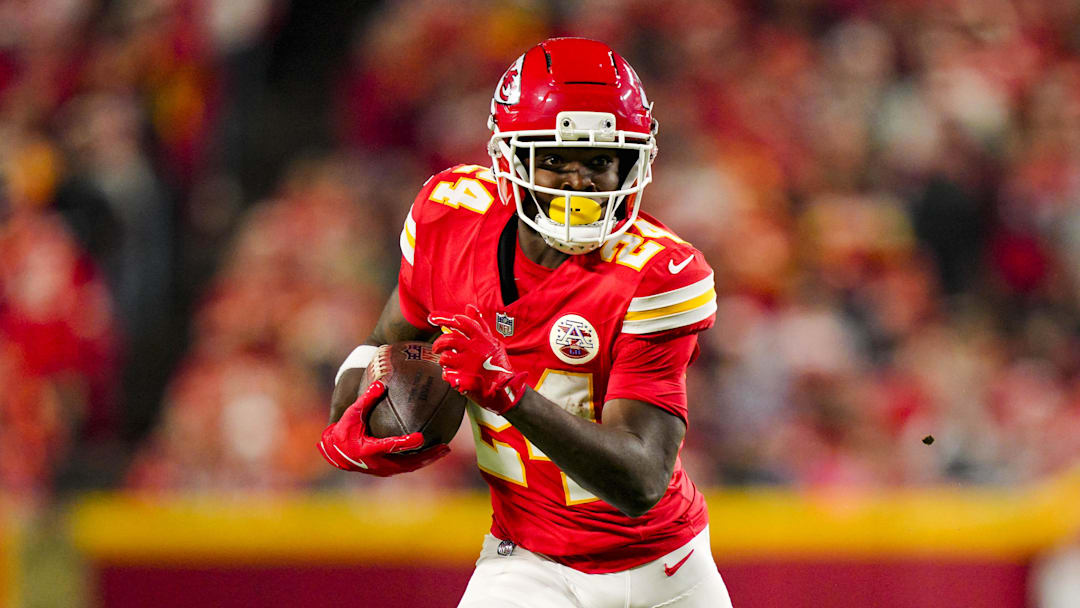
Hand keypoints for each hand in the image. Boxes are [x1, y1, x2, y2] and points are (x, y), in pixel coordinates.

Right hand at [318, 380, 449, 475]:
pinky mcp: (387, 470)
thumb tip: (380, 383)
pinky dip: (421, 459)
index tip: (421, 437)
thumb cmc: (344, 430)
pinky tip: (434, 450)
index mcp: (368, 450)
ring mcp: (383, 469)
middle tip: (445, 446)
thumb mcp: (352, 414)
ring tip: (445, 449)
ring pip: (410, 467)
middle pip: (407, 463)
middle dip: (427, 456)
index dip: (405, 443)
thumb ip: (365, 399)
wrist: (336, 452)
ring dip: (428, 459)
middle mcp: (378, 464)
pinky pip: (407, 466)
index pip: (389, 446)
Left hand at [429, 304, 527, 414]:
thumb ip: (479, 325)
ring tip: (448, 364)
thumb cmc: (498, 364)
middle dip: (438, 343)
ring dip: (443, 361)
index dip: (446, 319)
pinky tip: (453, 376)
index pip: (463, 323)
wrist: (505, 390)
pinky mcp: (464, 380)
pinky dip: (447, 375)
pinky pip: (446, 375)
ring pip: (445, 358)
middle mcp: (475, 350)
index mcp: (482, 339)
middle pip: (449, 339)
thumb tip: (469, 307)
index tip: (434, 319)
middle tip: (436, 348)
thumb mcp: (492, 342)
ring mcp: (469, 366)